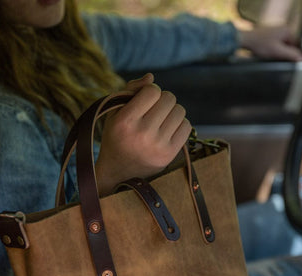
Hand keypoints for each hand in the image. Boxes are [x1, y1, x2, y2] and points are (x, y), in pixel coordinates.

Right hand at [95, 73, 190, 195]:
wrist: (117, 172)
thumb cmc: (116, 136)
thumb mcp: (115, 112)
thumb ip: (130, 90)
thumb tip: (152, 77)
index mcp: (125, 121)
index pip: (153, 90)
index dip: (150, 91)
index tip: (144, 100)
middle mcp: (142, 134)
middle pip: (169, 98)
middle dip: (162, 100)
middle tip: (153, 111)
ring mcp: (157, 146)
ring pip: (180, 110)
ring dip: (171, 112)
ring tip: (160, 121)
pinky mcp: (169, 155)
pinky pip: (186, 126)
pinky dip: (179, 124)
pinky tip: (167, 130)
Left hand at [238, 26, 301, 60]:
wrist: (245, 41)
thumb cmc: (260, 44)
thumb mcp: (277, 51)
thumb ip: (291, 55)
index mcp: (289, 31)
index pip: (298, 45)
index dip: (295, 55)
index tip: (291, 62)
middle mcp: (284, 29)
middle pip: (291, 46)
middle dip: (286, 54)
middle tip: (279, 60)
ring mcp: (277, 32)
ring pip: (283, 47)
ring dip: (279, 54)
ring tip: (272, 57)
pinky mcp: (271, 37)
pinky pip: (277, 46)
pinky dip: (274, 52)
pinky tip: (269, 55)